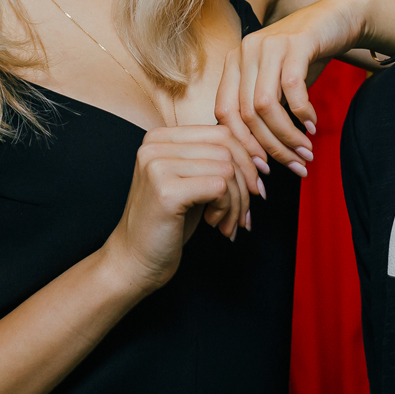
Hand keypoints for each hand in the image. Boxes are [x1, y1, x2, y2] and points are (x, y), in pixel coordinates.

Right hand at [102, 126, 263, 293]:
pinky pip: (220, 188)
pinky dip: (227, 209)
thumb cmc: (167, 223)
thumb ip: (214, 161)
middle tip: (245, 211)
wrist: (134, 260)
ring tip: (228, 223)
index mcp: (159, 137)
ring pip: (227, 169)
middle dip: (246, 182)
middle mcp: (155, 145)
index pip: (221, 132)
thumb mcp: (191, 182)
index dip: (248, 157)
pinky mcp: (166, 190)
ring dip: (237, 202)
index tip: (257, 184)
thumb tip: (260, 157)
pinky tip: (214, 224)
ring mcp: (158, 166)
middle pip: (227, 148)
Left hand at [215, 0, 377, 174]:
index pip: (224, 113)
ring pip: (265, 105)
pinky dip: (302, 113)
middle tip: (294, 165)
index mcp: (233, 63)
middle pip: (245, 113)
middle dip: (270, 147)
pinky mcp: (294, 42)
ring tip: (306, 150)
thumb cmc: (304, 57)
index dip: (242, 145)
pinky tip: (313, 124)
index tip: (262, 169)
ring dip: (287, 135)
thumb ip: (263, 112)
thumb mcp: (276, 84)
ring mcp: (268, 45)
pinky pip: (291, 88)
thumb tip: (259, 158)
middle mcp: (244, 52)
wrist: (336, 18)